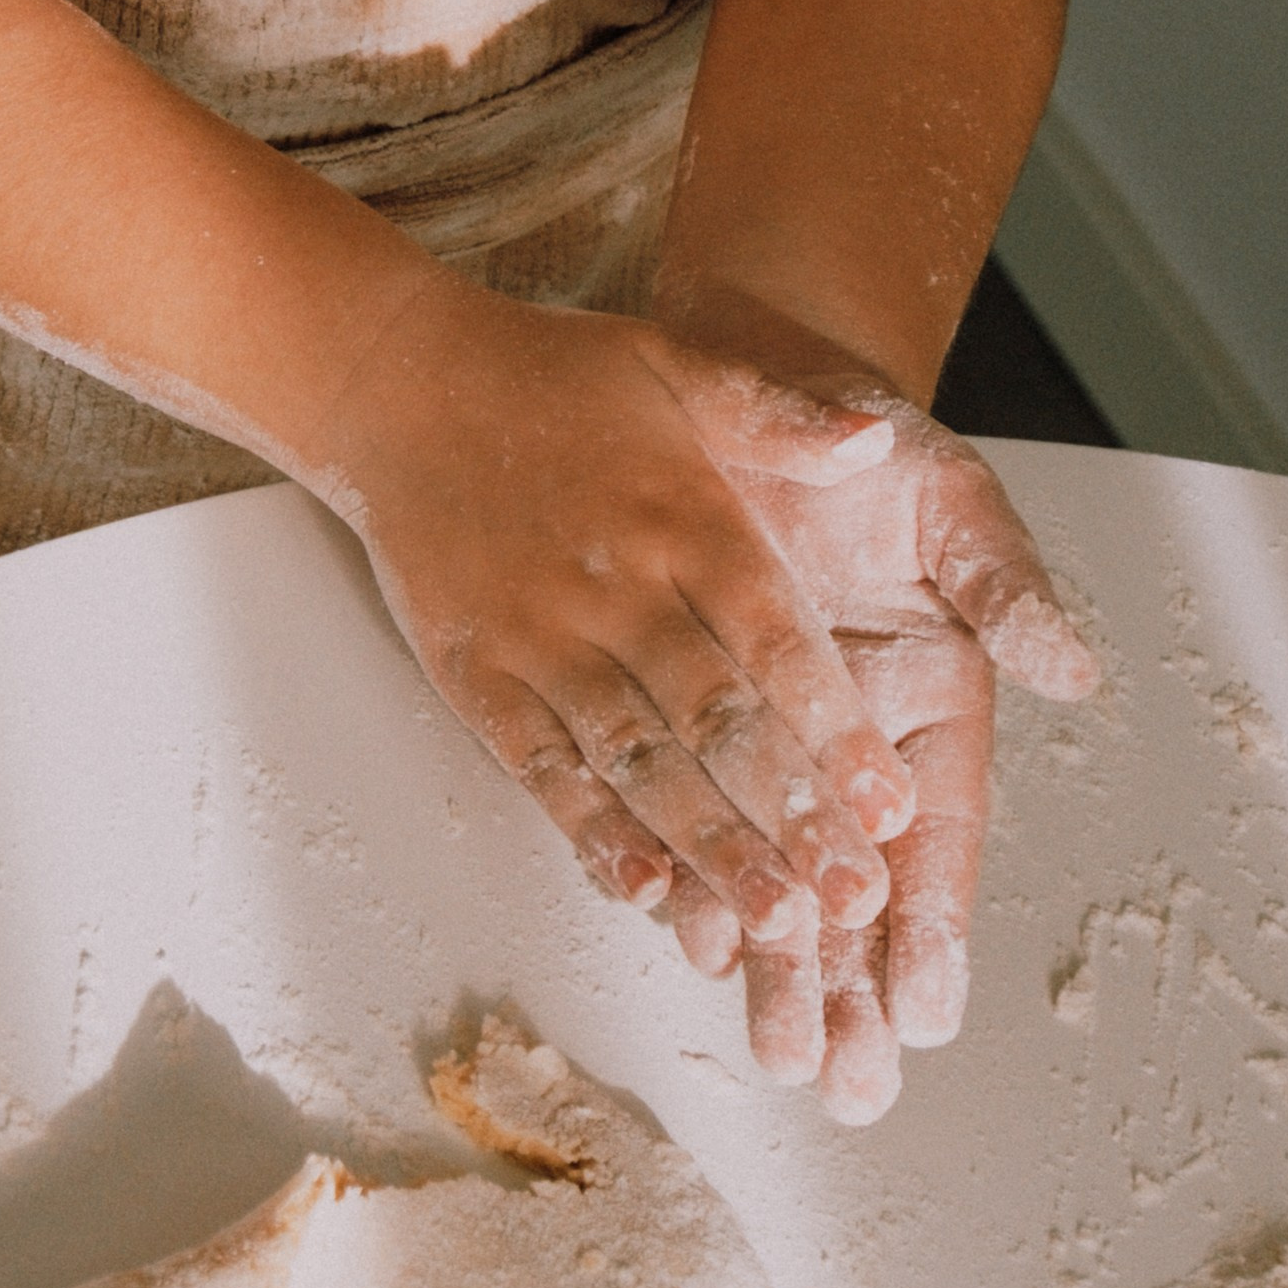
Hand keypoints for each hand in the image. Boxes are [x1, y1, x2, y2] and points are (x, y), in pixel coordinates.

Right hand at [315, 280, 936, 961]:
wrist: (397, 383)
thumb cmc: (550, 377)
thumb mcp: (679, 363)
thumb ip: (781, 412)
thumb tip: (878, 441)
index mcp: (686, 517)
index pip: (776, 640)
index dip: (834, 729)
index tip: (890, 805)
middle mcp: (618, 588)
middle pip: (716, 720)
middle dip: (791, 818)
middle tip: (852, 900)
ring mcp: (542, 639)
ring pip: (639, 762)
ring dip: (710, 849)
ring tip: (774, 924)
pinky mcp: (479, 675)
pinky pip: (543, 768)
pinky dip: (594, 834)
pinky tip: (645, 892)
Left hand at [648, 336, 1099, 1120]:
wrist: (740, 376)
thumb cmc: (855, 432)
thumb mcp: (940, 487)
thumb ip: (998, 576)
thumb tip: (1069, 664)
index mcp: (927, 692)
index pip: (935, 828)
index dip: (931, 919)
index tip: (929, 1010)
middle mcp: (851, 734)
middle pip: (859, 881)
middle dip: (855, 984)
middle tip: (848, 1085)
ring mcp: (772, 734)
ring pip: (783, 870)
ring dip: (784, 968)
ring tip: (784, 1061)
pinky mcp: (692, 714)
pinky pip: (694, 812)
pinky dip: (692, 877)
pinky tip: (690, 943)